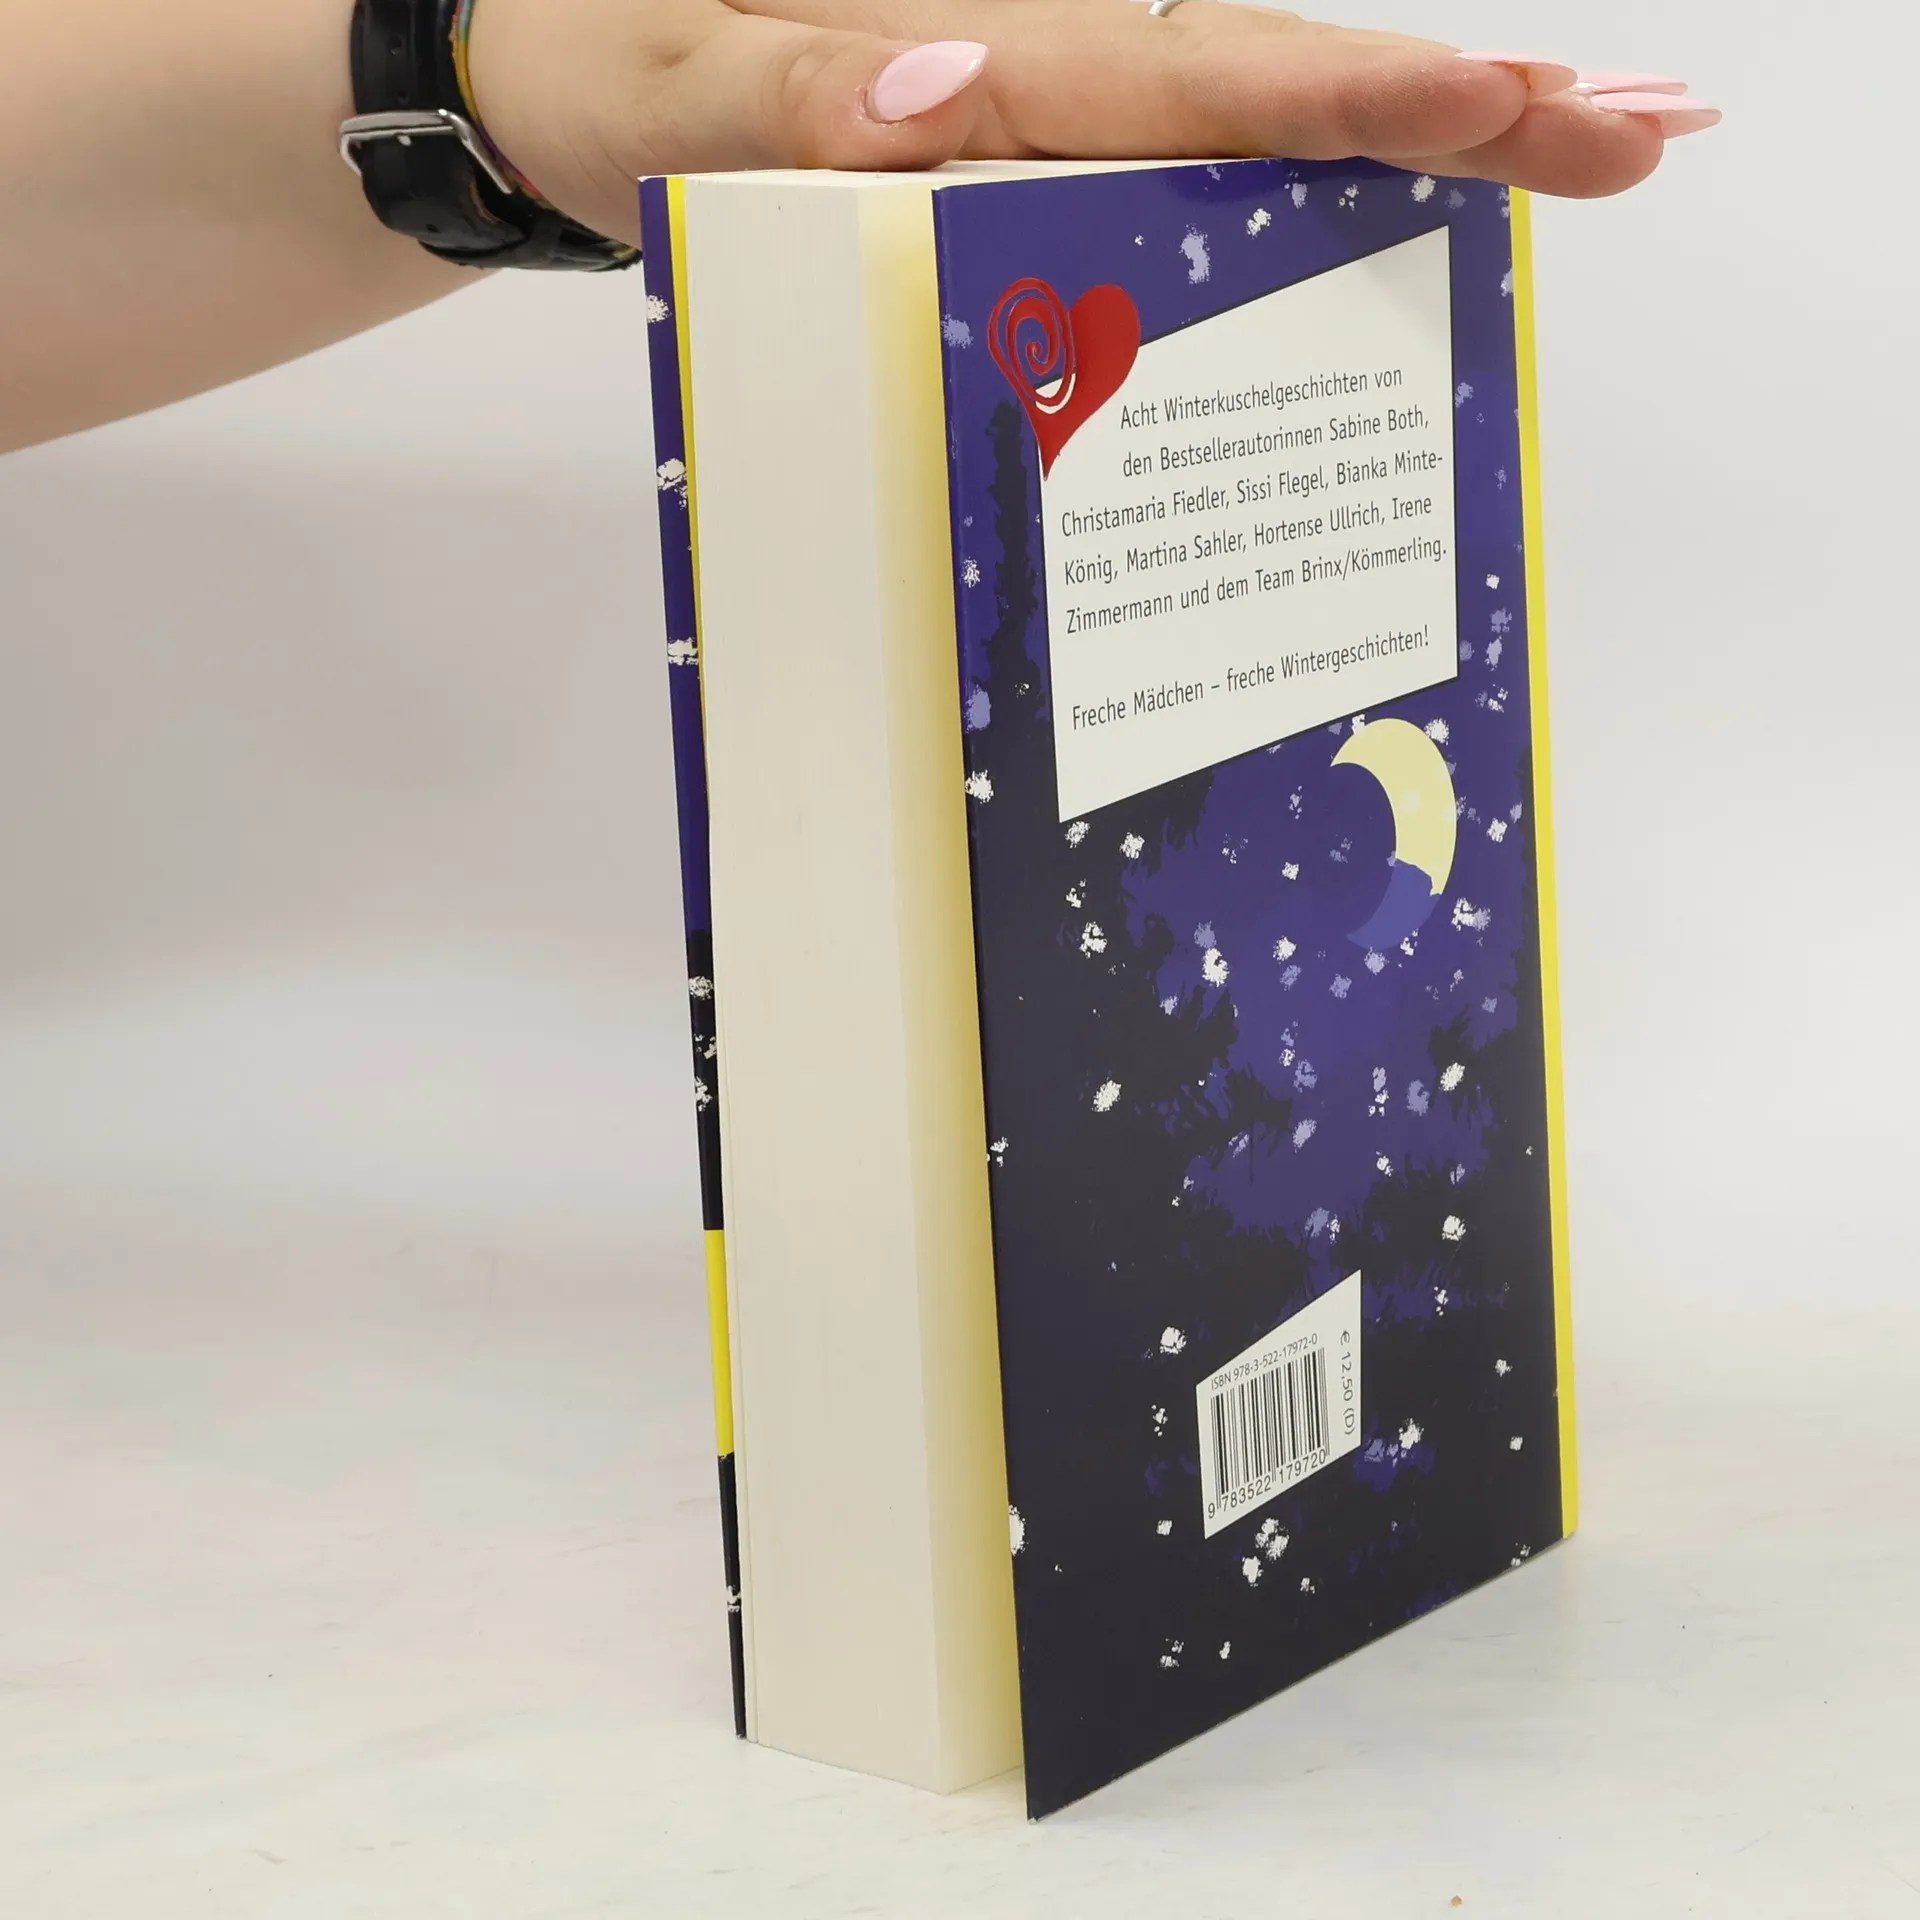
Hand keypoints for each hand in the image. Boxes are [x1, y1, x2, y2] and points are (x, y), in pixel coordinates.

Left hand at [467, 0, 1719, 246]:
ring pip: (1244, 126)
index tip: (1511, 98)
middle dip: (1457, 105)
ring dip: (1413, 145)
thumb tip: (950, 98)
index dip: (1354, 87)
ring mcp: (1027, 114)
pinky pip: (1169, 183)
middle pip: (1268, 84)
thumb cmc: (596, 76)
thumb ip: (791, 95)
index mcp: (965, 45)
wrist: (540, 81)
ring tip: (1584, 156)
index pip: (1191, 71)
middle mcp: (1022, 67)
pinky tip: (1384, 222)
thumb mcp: (665, 89)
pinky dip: (1292, 194)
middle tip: (1640, 133)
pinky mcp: (1010, 165)